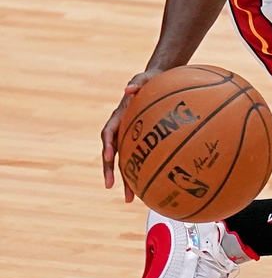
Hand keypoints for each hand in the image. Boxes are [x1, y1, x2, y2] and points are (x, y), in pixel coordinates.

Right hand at [101, 71, 155, 201]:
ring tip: (130, 199)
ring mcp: (131, 138)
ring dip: (125, 180)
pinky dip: (144, 173)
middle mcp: (121, 130)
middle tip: (110, 186)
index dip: (107, 145)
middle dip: (110, 171)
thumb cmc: (150, 80)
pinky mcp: (142, 142)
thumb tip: (128, 87)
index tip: (108, 156)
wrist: (159, 82)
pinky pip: (141, 159)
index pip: (108, 132)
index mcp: (119, 116)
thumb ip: (137, 81)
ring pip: (125, 162)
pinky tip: (151, 187)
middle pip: (112, 154)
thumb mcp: (143, 77)